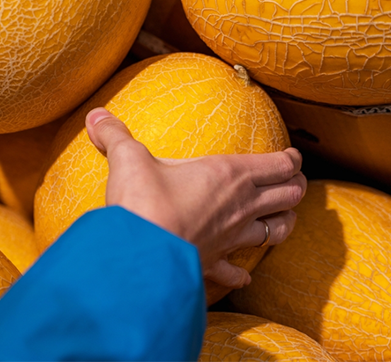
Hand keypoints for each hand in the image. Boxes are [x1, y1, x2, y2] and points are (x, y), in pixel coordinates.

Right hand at [85, 107, 306, 288]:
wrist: (140, 254)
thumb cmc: (144, 201)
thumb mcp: (128, 158)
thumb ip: (115, 135)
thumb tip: (95, 116)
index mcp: (229, 174)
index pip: (279, 164)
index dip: (291, 159)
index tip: (292, 155)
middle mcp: (240, 206)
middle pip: (288, 196)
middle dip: (296, 187)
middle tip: (293, 182)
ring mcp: (230, 239)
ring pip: (276, 232)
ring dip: (284, 224)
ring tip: (283, 219)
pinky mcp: (213, 264)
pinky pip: (237, 271)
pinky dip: (243, 272)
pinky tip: (244, 275)